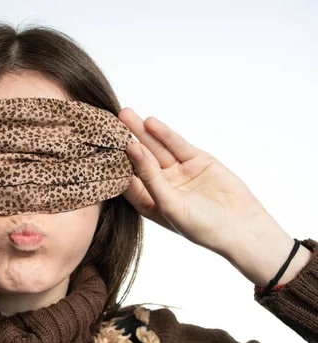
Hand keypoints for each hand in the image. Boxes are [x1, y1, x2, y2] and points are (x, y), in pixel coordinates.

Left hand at [118, 108, 309, 285]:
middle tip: (109, 123)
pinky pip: (176, 145)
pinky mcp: (196, 160)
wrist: (242, 227)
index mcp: (148, 202)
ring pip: (156, 148)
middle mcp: (161, 185)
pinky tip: (150, 123)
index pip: (126, 179)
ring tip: (125, 114)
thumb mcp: (169, 203)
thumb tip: (132, 149)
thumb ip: (149, 176)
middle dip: (125, 141)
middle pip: (139, 159)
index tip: (99, 147)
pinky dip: (164, 134)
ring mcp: (178, 172)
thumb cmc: (201, 226)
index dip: (114, 164)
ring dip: (141, 132)